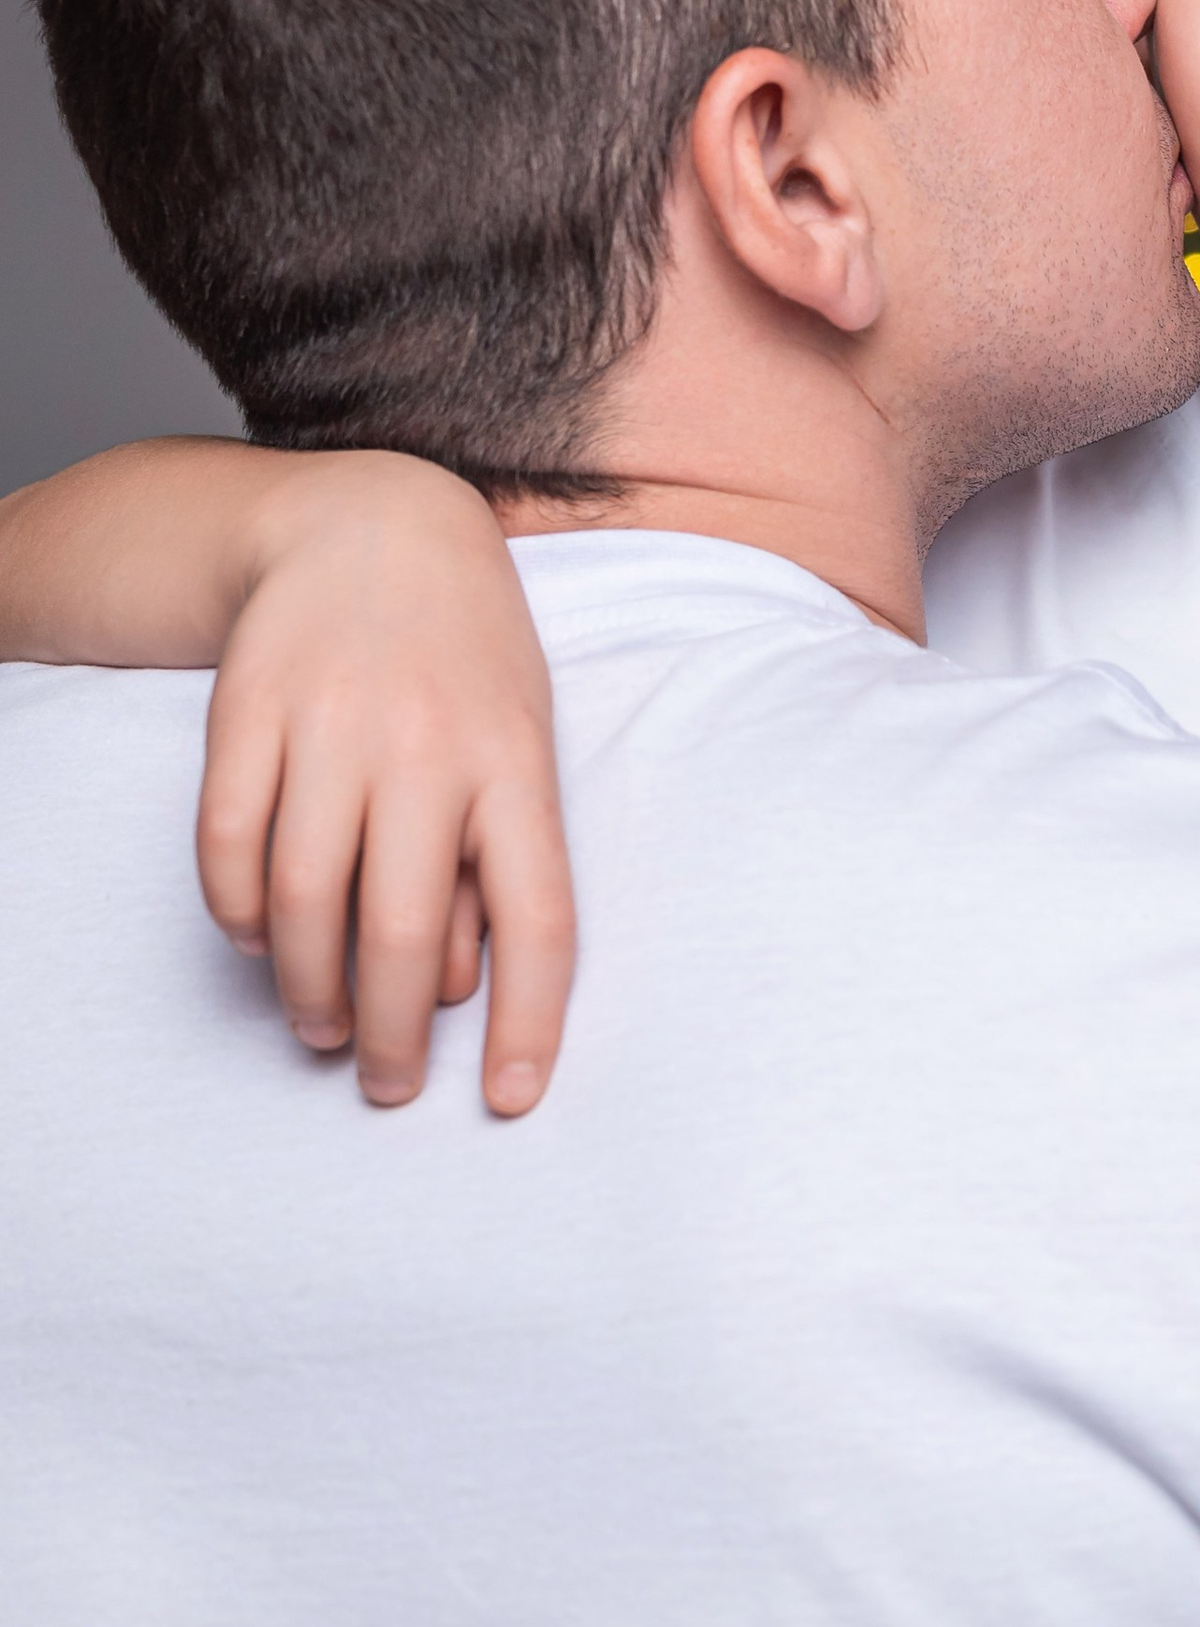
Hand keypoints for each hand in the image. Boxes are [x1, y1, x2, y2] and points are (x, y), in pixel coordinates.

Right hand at [198, 457, 576, 1113]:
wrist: (377, 526)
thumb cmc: (467, 661)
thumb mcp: (518, 742)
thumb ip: (495, 860)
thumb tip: (467, 988)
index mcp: (517, 761)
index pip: (540, 916)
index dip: (532, 1021)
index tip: (512, 1101)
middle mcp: (428, 746)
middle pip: (404, 929)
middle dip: (395, 1035)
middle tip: (388, 1084)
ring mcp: (333, 725)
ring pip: (307, 900)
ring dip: (309, 990)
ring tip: (321, 1026)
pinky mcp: (249, 711)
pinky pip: (231, 844)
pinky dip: (242, 913)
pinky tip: (265, 938)